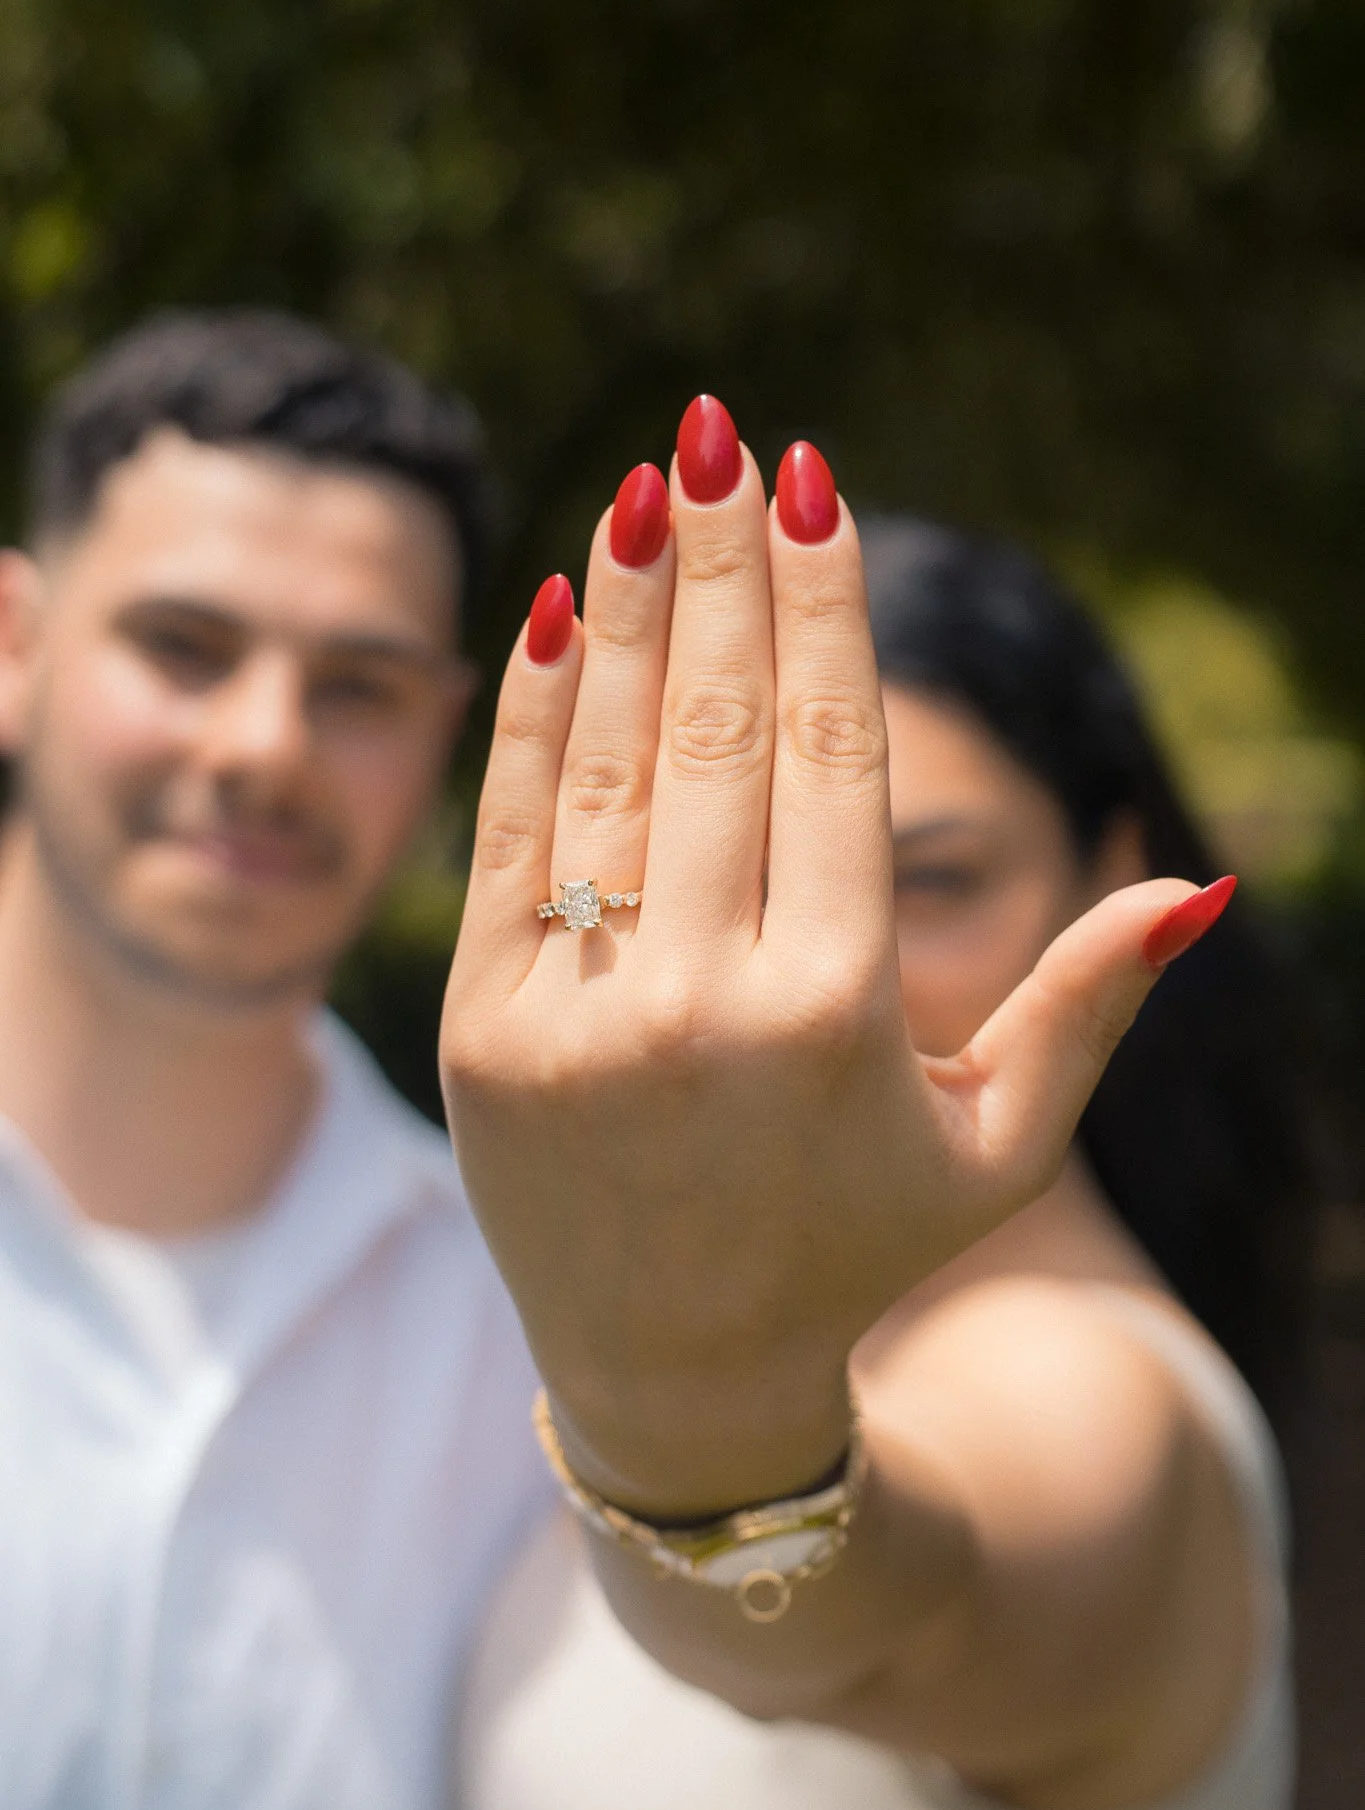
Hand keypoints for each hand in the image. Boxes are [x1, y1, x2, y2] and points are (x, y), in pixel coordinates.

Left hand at [441, 400, 1212, 1515]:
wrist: (675, 1376)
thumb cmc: (852, 1243)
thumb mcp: (992, 1144)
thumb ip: (1088, 1009)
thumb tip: (1201, 883)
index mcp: (837, 1011)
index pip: (828, 751)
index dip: (819, 602)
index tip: (812, 483)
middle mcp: (701, 1002)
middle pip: (712, 729)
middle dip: (718, 563)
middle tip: (719, 433)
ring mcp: (576, 1017)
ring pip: (604, 765)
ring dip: (620, 611)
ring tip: (639, 491)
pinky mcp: (482, 1035)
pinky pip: (509, 843)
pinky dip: (527, 720)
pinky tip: (551, 613)